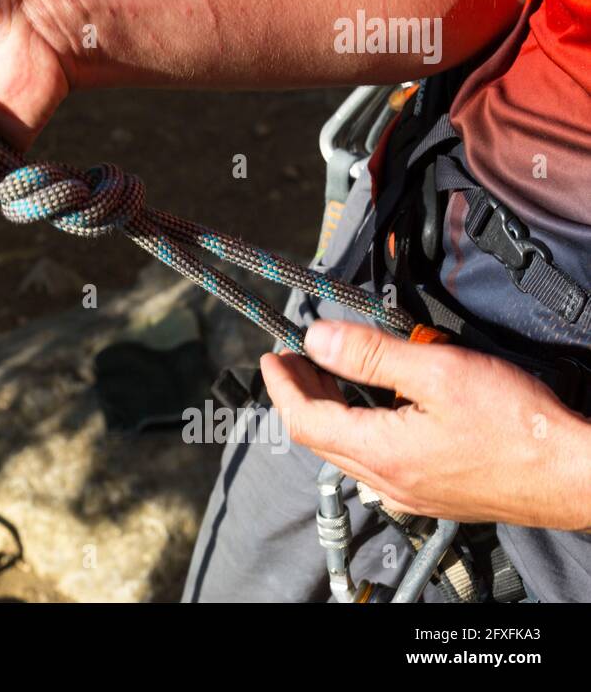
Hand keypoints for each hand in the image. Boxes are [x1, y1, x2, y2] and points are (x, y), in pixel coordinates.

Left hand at [262, 320, 590, 530]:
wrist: (573, 474)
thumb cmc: (518, 426)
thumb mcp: (438, 372)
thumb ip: (371, 355)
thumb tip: (318, 338)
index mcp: (382, 453)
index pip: (305, 420)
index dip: (281, 386)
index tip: (272, 357)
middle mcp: (388, 481)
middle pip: (320, 437)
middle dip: (300, 395)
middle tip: (295, 359)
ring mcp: (409, 492)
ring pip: (346, 451)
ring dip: (329, 412)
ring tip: (328, 374)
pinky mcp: (431, 494)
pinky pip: (376, 462)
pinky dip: (359, 430)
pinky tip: (373, 407)